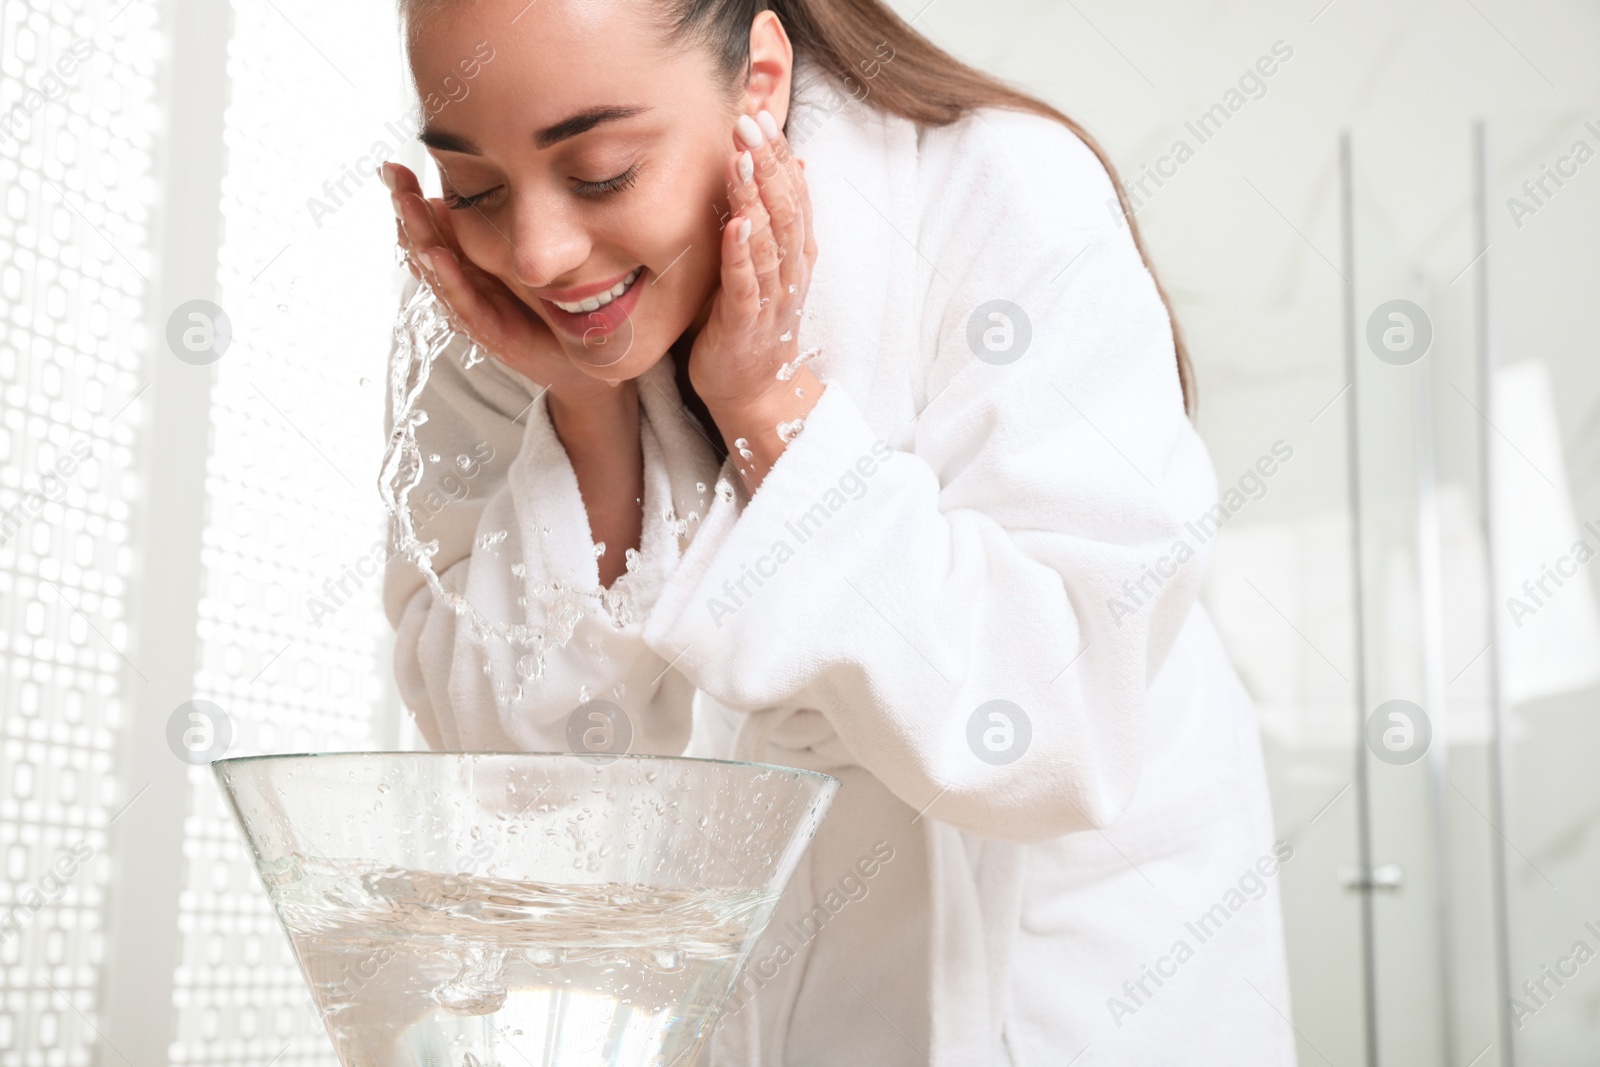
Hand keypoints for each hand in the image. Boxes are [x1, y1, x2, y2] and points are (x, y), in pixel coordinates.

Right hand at [382, 161, 620, 410]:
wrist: (587, 357)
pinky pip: (466, 304)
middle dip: (408, 210)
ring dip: (421, 237)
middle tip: (392, 175)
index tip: (393, 167)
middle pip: (426, 244)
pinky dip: (450, 279)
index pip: (432, 226)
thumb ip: (503, 227)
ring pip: (439, 272)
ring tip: (407, 206)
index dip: (411, 198)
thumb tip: (482, 187)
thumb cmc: (555, 306)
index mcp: (469, 264)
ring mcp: (475, 310)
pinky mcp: (492, 333)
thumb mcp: (527, 257)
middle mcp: (465, 286)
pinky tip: (439, 255)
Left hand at [688, 109, 824, 490]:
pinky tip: (736, 225)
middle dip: (768, 162)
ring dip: (757, 197)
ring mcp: (771, 298)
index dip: (780, 154)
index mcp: (795, 254)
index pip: (793, 194)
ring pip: (770, 240)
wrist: (752, 393)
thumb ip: (776, 218)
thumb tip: (796, 167)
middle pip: (785, 208)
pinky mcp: (747, 324)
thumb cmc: (749, 325)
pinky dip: (744, 254)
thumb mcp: (764, 264)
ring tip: (742, 158)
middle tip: (750, 121)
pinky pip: (748, 285)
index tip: (760, 115)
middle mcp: (790, 272)